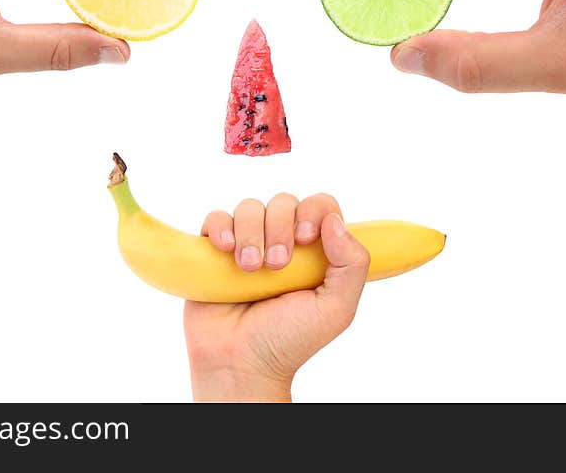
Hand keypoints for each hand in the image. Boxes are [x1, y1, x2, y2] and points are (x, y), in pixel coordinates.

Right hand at [183, 193, 369, 401]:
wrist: (239, 364)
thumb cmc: (288, 341)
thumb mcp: (335, 309)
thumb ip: (351, 265)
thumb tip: (335, 221)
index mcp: (314, 251)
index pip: (320, 206)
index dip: (313, 211)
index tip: (305, 238)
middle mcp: (281, 241)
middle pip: (284, 201)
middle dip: (280, 227)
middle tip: (277, 265)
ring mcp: (248, 243)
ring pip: (250, 207)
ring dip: (251, 233)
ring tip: (250, 269)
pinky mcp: (214, 250)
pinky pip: (217, 218)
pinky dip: (221, 227)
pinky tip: (226, 250)